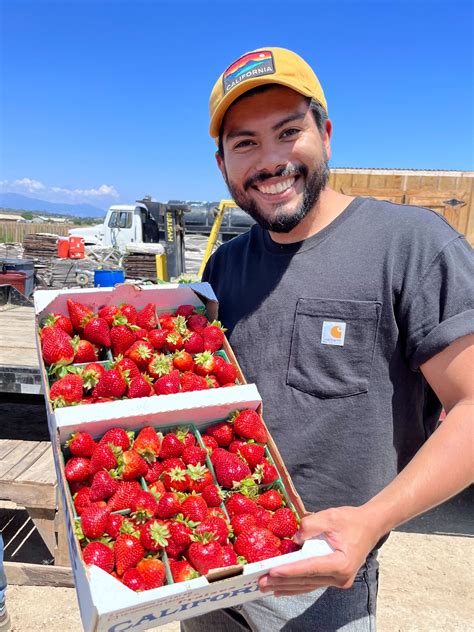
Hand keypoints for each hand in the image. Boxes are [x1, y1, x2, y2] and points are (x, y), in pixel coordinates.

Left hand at [258, 505, 380, 596]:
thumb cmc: (351, 520)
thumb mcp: (330, 516)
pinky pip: (311, 583)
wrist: (369, 526)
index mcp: (341, 563)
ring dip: (286, 586)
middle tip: (261, 582)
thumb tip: (294, 539)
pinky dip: (296, 585)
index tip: (272, 571)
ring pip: (307, 585)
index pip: (310, 568)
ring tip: (266, 587)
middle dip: (282, 581)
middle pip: (306, 580)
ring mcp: (338, 580)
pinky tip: (281, 588)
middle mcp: (340, 577)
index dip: (290, 570)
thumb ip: (310, 525)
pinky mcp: (334, 578)